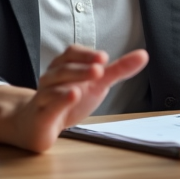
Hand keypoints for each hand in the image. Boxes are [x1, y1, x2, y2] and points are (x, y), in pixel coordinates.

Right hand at [0, 45, 148, 152]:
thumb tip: (143, 55)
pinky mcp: (40, 117)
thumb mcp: (96, 84)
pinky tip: (71, 97)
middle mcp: (51, 79)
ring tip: (82, 86)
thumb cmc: (67, 100)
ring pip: (51, 87)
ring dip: (68, 84)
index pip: (71, 53)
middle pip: (62, 68)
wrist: (36, 124)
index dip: (86, 54)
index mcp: (64, 67)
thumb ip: (118, 70)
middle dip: (80, 68)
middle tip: (99, 68)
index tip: (104, 58)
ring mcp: (43, 97)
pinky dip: (59, 102)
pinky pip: (47, 107)